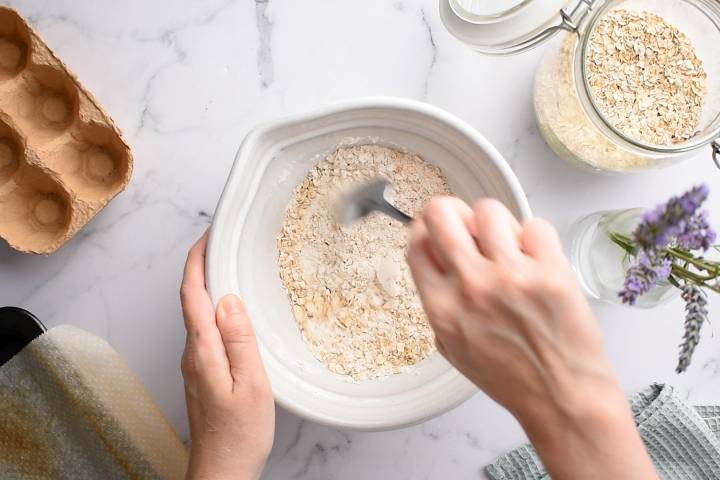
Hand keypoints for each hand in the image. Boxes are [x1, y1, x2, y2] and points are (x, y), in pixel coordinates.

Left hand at [180, 232, 274, 479]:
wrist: (222, 470)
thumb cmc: (239, 434)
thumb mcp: (251, 383)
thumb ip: (239, 339)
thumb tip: (228, 300)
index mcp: (203, 350)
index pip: (192, 294)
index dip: (196, 261)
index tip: (207, 237)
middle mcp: (193, 354)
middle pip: (191, 299)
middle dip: (202, 267)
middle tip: (220, 244)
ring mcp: (196, 365)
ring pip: (198, 315)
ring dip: (209, 287)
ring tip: (229, 268)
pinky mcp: (203, 374)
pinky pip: (206, 331)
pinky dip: (215, 310)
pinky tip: (232, 312)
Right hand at [407, 197, 656, 479]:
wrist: (562, 397)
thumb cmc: (510, 378)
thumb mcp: (453, 349)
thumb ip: (439, 305)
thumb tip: (436, 260)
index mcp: (442, 308)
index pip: (417, 244)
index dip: (424, 229)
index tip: (434, 228)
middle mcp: (471, 286)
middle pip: (443, 213)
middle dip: (451, 211)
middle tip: (467, 224)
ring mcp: (512, 276)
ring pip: (489, 210)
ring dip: (497, 224)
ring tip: (508, 245)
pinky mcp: (551, 271)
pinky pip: (535, 225)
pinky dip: (535, 238)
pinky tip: (537, 259)